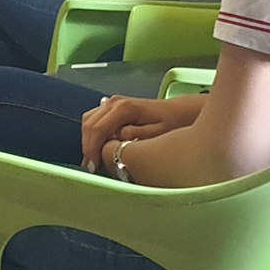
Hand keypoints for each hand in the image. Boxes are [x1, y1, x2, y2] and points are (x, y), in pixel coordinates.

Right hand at [80, 95, 202, 171]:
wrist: (181, 112)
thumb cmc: (174, 123)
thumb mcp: (160, 133)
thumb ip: (136, 136)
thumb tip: (115, 139)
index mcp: (125, 108)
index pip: (97, 129)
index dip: (92, 149)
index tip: (93, 167)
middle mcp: (115, 102)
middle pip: (89, 124)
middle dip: (87, 147)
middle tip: (92, 167)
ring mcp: (112, 102)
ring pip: (88, 121)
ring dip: (88, 140)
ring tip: (95, 159)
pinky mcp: (112, 106)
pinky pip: (94, 119)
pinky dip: (93, 134)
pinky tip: (100, 148)